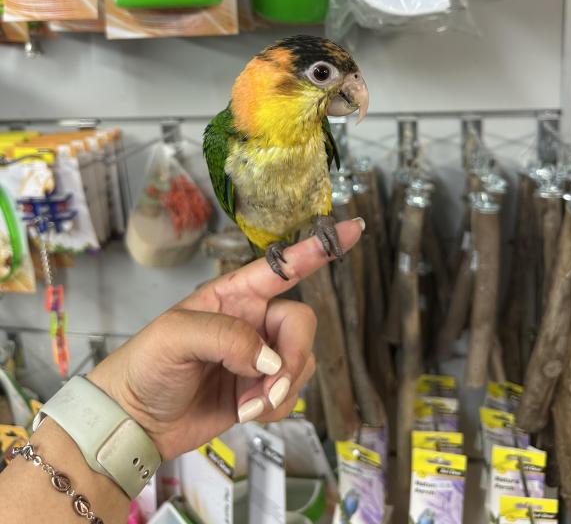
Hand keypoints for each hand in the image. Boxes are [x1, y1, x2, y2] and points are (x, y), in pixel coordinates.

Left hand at [88, 219, 363, 458]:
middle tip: (270, 385)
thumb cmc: (146, 365)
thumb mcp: (175, 336)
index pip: (283, 266)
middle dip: (293, 356)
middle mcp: (254, 320)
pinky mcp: (262, 391)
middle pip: (302, 322)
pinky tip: (248, 414)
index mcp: (234, 293)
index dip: (318, 248)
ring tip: (247, 405)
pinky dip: (276, 408)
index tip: (353, 229)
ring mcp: (260, 356)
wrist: (135, 422)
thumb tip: (269, 358)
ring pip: (303, 361)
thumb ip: (225, 337)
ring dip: (281, 388)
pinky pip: (293, 394)